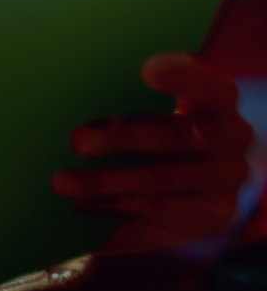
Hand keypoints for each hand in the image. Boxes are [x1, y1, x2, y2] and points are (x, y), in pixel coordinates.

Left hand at [51, 53, 254, 252]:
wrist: (225, 171)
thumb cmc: (183, 121)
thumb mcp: (181, 98)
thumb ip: (162, 85)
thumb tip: (120, 71)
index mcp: (221, 103)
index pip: (211, 86)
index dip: (183, 77)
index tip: (147, 72)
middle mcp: (229, 142)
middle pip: (177, 137)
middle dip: (123, 138)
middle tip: (75, 141)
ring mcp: (222, 182)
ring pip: (161, 183)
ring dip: (107, 182)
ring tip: (61, 182)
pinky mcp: (210, 217)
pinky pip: (159, 218)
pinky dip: (116, 211)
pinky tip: (82, 207)